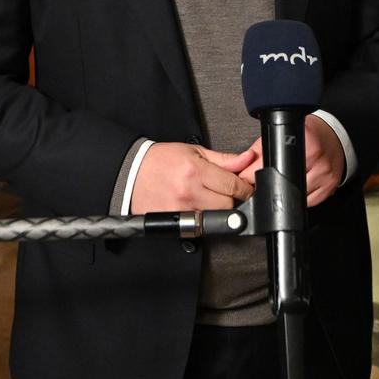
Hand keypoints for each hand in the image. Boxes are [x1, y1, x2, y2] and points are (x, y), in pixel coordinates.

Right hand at [131, 142, 258, 212]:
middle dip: (231, 199)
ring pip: (214, 218)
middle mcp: (189, 191)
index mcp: (196, 170)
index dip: (244, 188)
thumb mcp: (194, 152)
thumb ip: (224, 159)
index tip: (244, 188)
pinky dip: (202, 220)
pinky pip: (198, 227)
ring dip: (216, 211)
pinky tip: (196, 208)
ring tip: (207, 199)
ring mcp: (181, 209)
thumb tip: (247, 159)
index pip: (233, 186)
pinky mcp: (174, 223)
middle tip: (224, 192)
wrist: (131, 173)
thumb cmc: (160, 160)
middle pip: (227, 205)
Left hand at [243, 114, 347, 207]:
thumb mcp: (278, 136)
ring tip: (287, 178)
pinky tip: (299, 183)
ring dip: (284, 192)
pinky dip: (298, 196)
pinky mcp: (329, 188)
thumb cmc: (308, 135)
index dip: (255, 175)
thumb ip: (258, 151)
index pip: (271, 165)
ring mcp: (325, 175)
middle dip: (269, 185)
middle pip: (282, 183)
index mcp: (305, 141)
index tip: (248, 178)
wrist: (333, 138)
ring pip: (293, 196)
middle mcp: (318, 159)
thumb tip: (239, 171)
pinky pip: (307, 202)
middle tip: (268, 178)